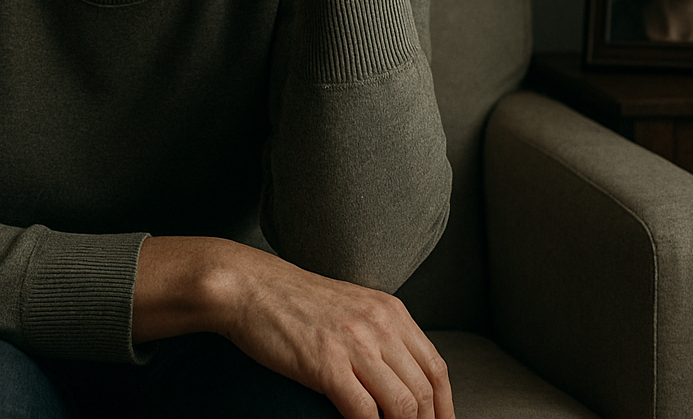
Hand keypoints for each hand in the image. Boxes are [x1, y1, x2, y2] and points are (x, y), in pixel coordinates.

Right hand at [135, 238, 453, 418]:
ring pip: (404, 406)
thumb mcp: (348, 308)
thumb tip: (395, 376)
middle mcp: (380, 325)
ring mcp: (355, 344)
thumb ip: (377, 334)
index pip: (436, 368)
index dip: (445, 406)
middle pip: (425, 391)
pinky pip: (365, 413)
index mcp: (390, 311)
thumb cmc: (290, 301)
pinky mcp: (327, 364)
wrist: (247, 286)